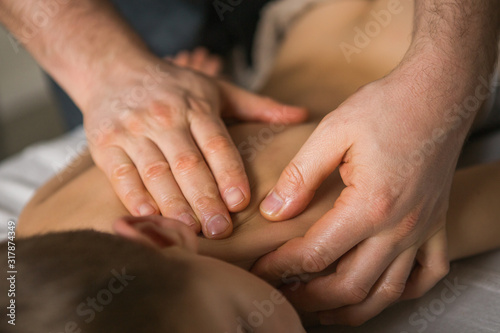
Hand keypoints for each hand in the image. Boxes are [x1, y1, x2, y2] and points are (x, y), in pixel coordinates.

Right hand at [82, 52, 306, 238]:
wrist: (114, 68)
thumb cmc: (174, 85)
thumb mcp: (217, 88)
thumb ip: (258, 105)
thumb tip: (301, 115)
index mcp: (195, 105)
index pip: (216, 143)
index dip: (228, 173)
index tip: (241, 203)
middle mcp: (164, 117)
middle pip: (187, 163)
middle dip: (204, 199)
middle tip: (220, 229)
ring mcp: (132, 131)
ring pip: (155, 173)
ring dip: (173, 205)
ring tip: (190, 231)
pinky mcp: (106, 145)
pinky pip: (122, 175)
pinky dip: (135, 198)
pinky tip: (150, 217)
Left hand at [251, 64, 473, 323]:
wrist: (438, 92)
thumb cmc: (386, 106)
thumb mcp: (333, 131)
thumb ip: (301, 175)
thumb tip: (275, 211)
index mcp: (370, 205)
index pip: (316, 253)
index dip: (282, 265)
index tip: (260, 268)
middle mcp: (400, 227)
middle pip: (350, 285)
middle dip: (310, 297)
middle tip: (283, 294)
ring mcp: (422, 229)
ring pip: (388, 291)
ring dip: (353, 309)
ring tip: (323, 312)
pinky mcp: (436, 222)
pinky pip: (427, 274)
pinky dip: (404, 291)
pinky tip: (381, 291)